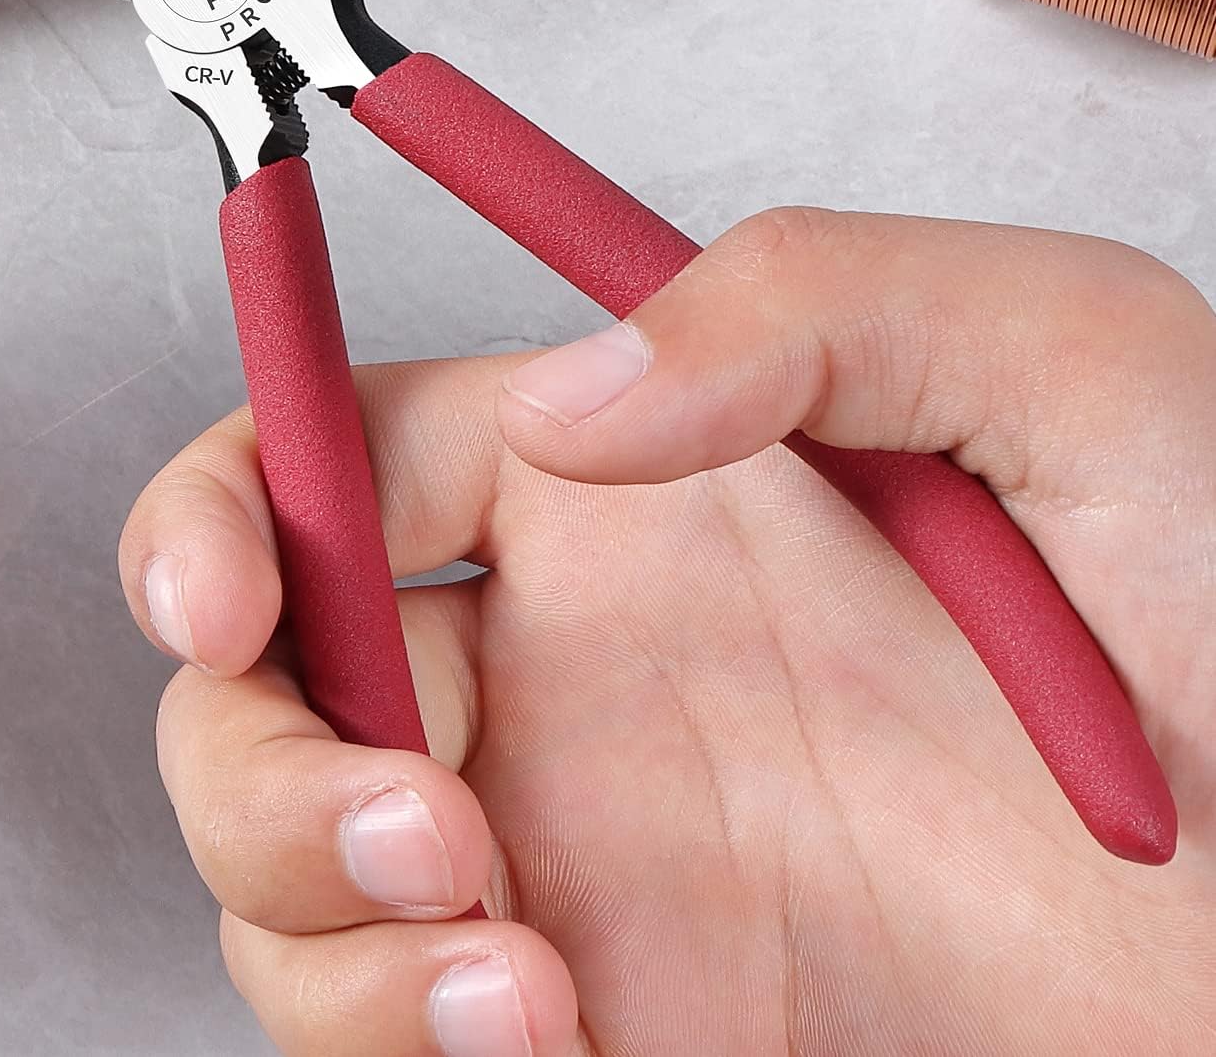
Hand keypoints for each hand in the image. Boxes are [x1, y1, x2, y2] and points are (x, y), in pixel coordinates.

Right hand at [121, 208, 1215, 1055]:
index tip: (218, 592)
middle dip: (255, 758)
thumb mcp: (1060, 364)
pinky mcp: (593, 1013)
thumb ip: (807, 296)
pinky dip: (393, 1037)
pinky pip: (382, 1024)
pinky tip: (536, 1026)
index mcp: (624, 492)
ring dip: (322, 919)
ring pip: (287, 872)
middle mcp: (564, 665)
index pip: (340, 460)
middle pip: (263, 682)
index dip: (227, 506)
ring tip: (507, 959)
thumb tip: (571, 396)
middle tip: (418, 823)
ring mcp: (566, 847)